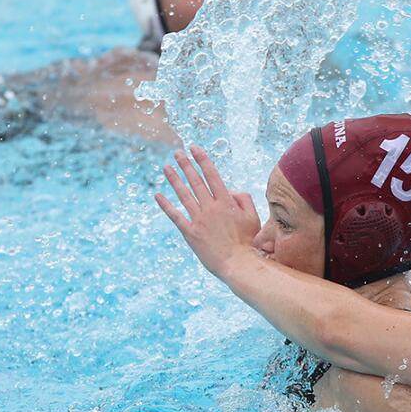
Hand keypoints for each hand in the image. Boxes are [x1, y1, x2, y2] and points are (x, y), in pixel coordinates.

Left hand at [154, 144, 261, 279]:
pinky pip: (175, 216)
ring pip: (184, 195)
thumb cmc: (248, 242)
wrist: (238, 263)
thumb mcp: (252, 216)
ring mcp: (199, 220)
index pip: (212, 175)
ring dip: (174, 179)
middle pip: (196, 181)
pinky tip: (158, 195)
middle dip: (186, 165)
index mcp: (226, 202)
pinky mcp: (190, 233)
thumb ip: (243, 199)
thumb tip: (229, 191)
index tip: (194, 148)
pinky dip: (166, 205)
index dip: (202, 160)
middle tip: (177, 153)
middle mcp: (210, 208)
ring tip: (166, 167)